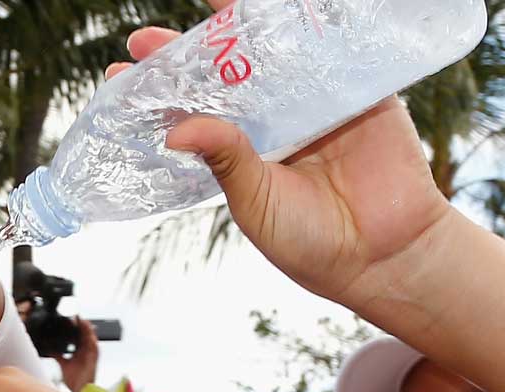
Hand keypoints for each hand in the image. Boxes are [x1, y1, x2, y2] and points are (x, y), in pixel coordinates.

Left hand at [55, 317, 99, 391]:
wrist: (80, 391)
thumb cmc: (75, 380)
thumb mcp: (63, 365)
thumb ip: (58, 356)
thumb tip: (49, 349)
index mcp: (80, 351)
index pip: (78, 335)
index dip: (76, 327)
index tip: (71, 318)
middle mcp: (86, 352)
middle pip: (85, 335)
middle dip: (82, 325)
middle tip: (77, 315)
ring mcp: (91, 356)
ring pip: (91, 339)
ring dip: (88, 331)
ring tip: (84, 321)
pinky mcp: (94, 361)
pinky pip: (95, 349)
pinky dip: (93, 342)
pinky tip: (90, 336)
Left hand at [113, 8, 453, 312]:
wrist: (384, 254)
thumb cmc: (312, 243)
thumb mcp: (255, 202)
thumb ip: (224, 160)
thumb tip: (175, 130)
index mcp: (242, 151)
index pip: (193, 112)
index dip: (160, 94)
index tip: (120, 80)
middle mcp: (273, 120)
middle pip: (224, 73)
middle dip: (185, 52)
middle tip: (145, 41)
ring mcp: (313, 100)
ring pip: (271, 52)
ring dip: (237, 26)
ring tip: (203, 7)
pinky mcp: (357, 88)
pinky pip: (330, 46)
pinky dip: (306, 20)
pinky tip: (271, 5)